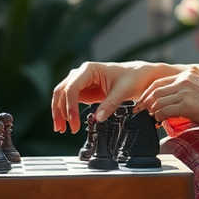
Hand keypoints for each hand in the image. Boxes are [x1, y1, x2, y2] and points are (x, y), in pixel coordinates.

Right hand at [51, 61, 178, 132]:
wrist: (139, 75)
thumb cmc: (132, 78)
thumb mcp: (122, 92)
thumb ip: (109, 105)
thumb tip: (98, 119)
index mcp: (88, 69)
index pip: (72, 88)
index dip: (70, 106)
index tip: (74, 123)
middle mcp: (81, 74)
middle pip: (62, 91)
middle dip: (60, 111)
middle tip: (62, 128)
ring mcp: (82, 82)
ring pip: (62, 96)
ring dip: (60, 112)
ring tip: (60, 128)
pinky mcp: (84, 91)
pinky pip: (70, 100)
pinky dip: (66, 111)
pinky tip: (67, 122)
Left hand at [135, 66, 198, 130]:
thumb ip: (187, 88)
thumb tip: (171, 99)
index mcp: (188, 73)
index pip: (160, 81)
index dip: (149, 92)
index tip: (144, 100)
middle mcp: (185, 79)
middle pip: (156, 89)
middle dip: (146, 101)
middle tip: (140, 109)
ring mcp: (185, 91)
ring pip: (159, 100)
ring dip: (152, 110)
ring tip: (151, 117)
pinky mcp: (187, 104)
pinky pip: (165, 111)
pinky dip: (159, 116)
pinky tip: (159, 120)